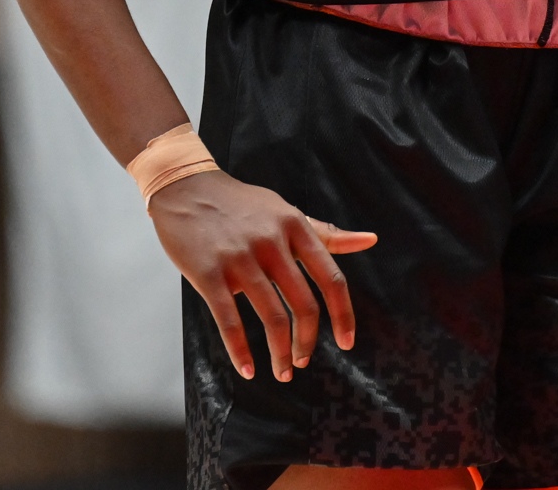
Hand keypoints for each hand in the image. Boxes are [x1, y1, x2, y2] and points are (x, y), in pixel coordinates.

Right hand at [149, 170, 376, 382]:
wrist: (186, 187)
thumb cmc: (242, 205)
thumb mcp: (287, 212)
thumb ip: (326, 233)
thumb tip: (371, 240)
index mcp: (295, 226)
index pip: (331, 278)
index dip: (343, 315)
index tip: (346, 342)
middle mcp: (272, 242)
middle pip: (303, 304)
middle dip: (306, 342)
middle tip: (302, 362)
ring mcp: (239, 258)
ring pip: (271, 317)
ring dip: (279, 353)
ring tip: (282, 371)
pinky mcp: (208, 273)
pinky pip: (230, 321)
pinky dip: (241, 352)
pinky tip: (248, 369)